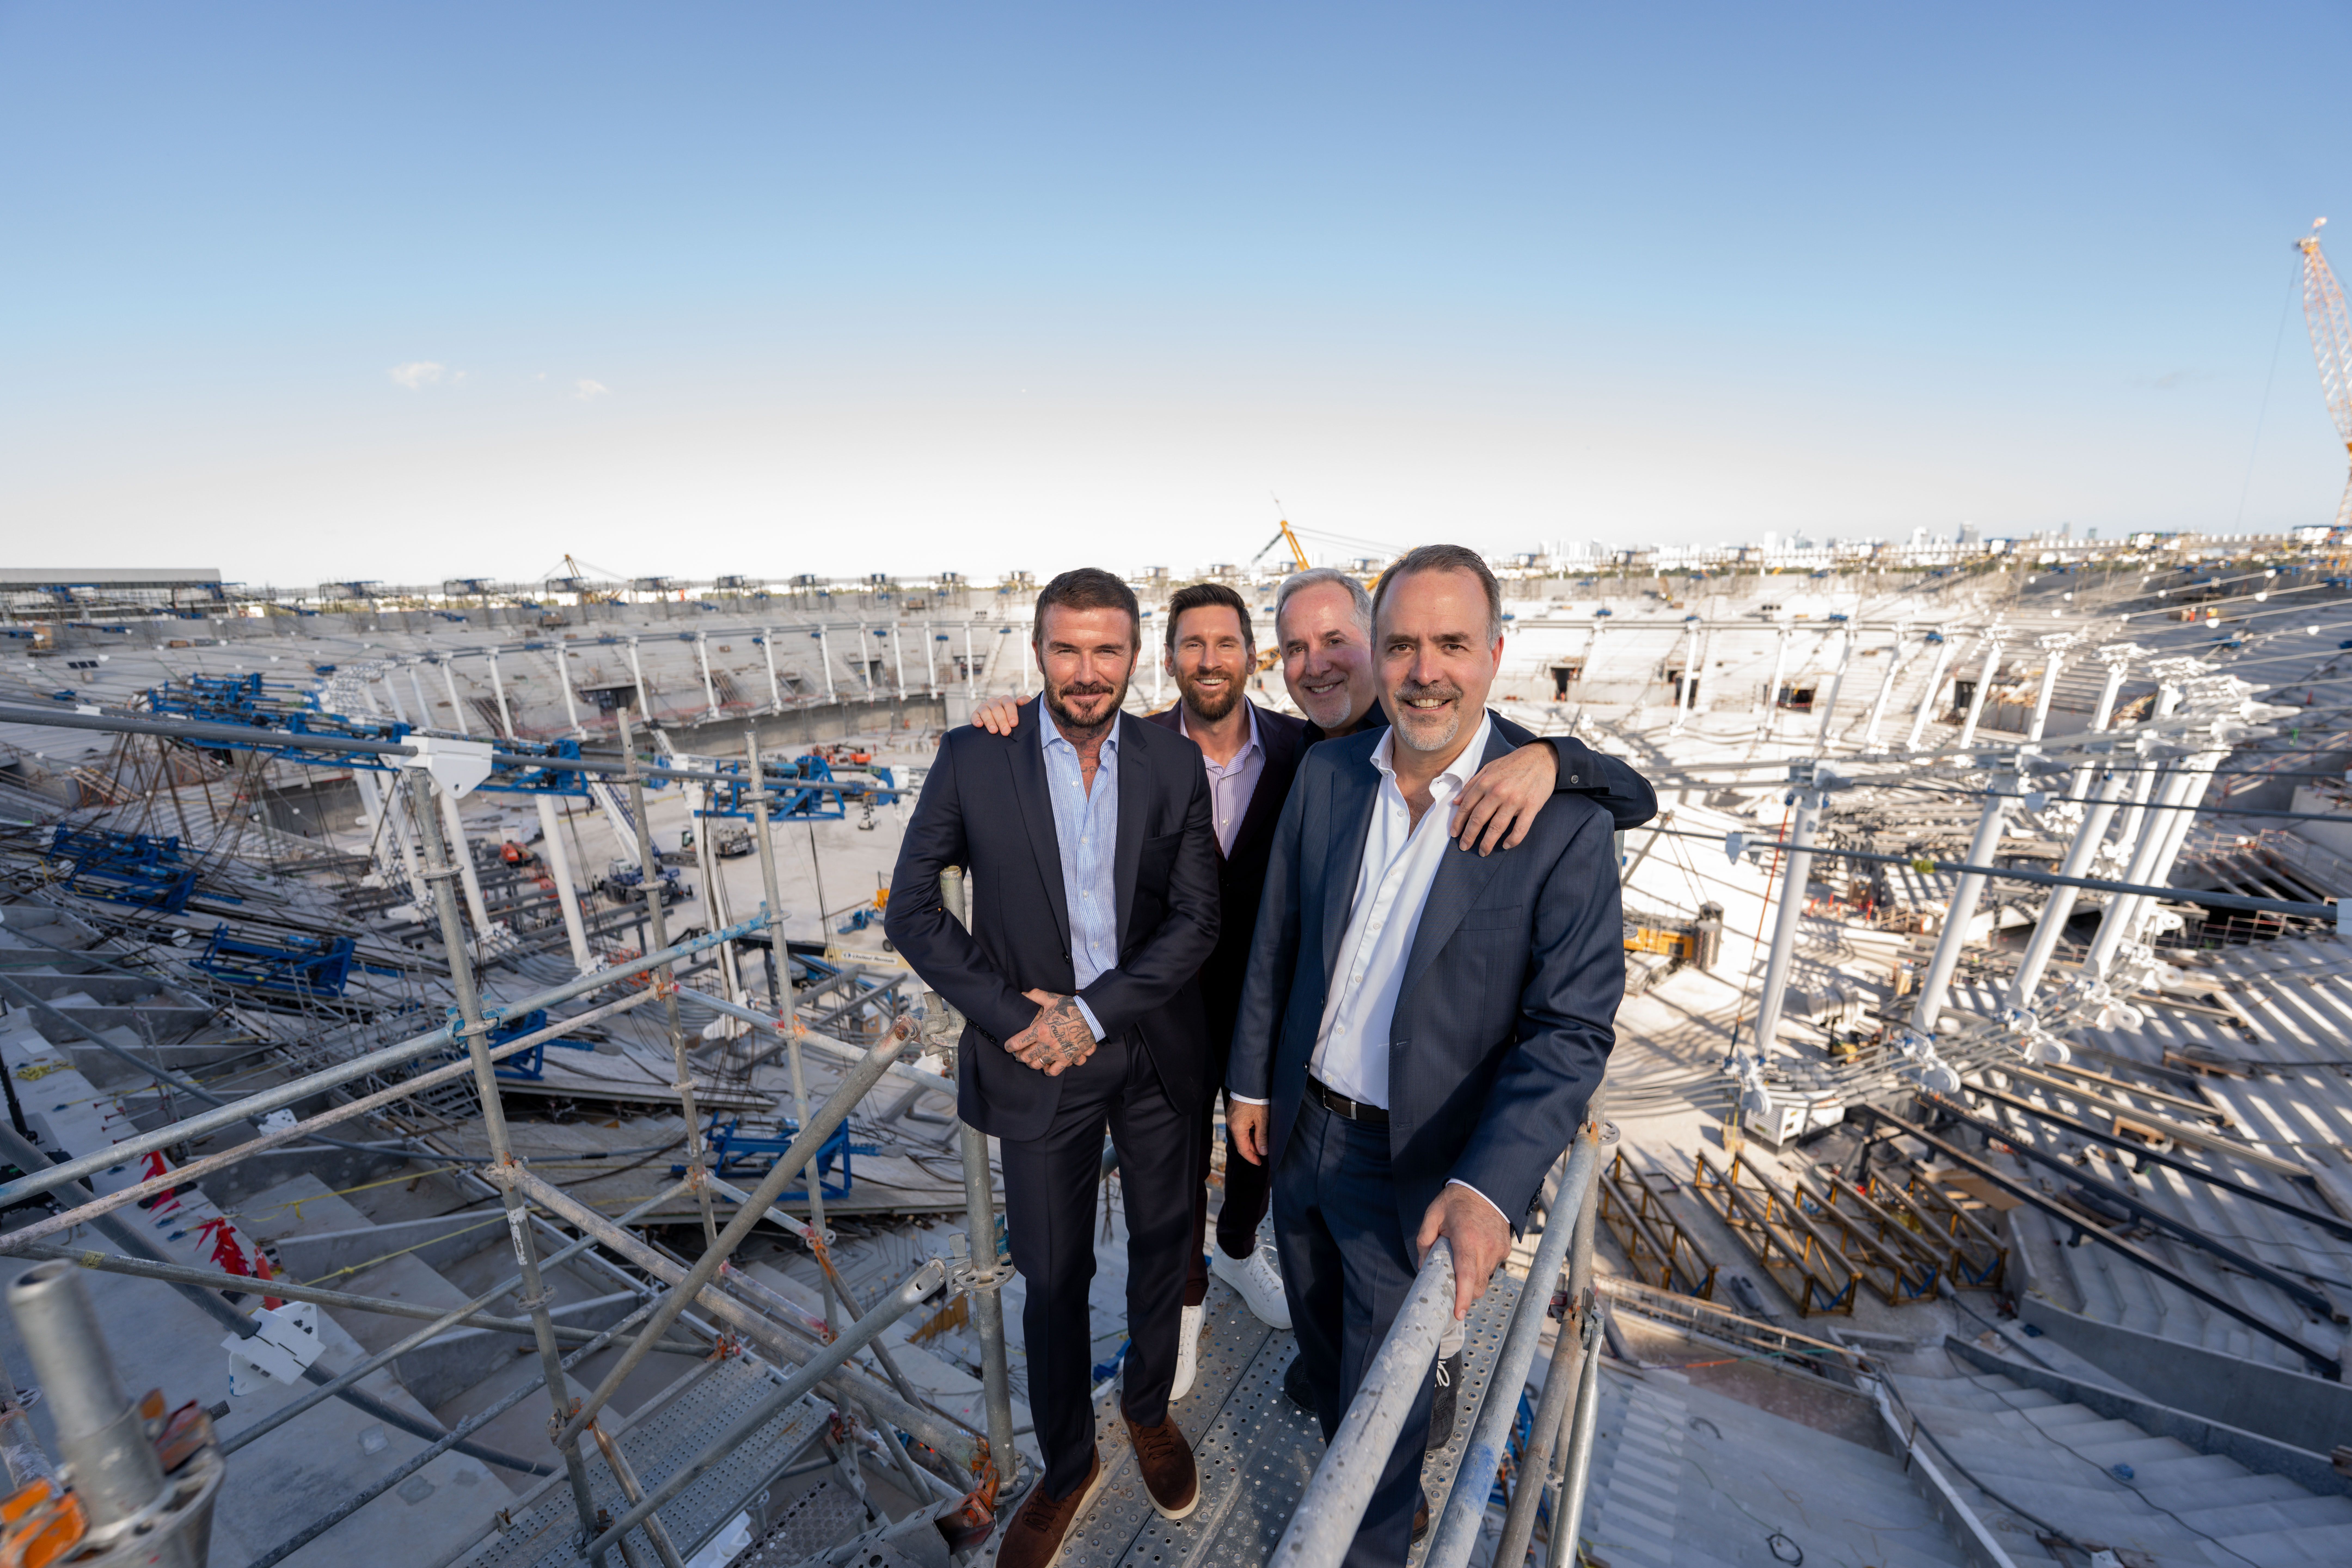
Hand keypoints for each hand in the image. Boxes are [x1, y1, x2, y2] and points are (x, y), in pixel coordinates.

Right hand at [971, 696, 1026, 735]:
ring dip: (990, 722)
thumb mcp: (1022, 709)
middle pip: (997, 709)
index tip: (1014, 724)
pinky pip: (974, 715)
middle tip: (1006, 731)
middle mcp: (994, 702)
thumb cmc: (1013, 717)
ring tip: (994, 731)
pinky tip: (979, 725)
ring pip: (986, 712)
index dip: (1011, 714)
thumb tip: (1020, 701)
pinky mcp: (976, 714)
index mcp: (1006, 700)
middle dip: (1002, 721)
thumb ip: (1026, 702)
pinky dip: (976, 720)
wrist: (1002, 723)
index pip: (1009, 704)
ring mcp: (984, 707)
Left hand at [1003, 993, 1098, 1074]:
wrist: (1092, 1016)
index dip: (1009, 1046)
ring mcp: (1057, 1053)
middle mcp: (1047, 1043)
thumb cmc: (1071, 1007)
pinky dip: (1048, 1070)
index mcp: (1040, 1029)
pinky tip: (1046, 1066)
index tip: (1008, 1046)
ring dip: (1031, 1063)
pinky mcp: (1068, 1058)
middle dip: (1019, 1056)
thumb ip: (1035, 996)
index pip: (1018, 1042)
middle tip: (1018, 1053)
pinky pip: (1054, 1071)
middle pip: (1025, 1056)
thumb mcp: (1052, 999)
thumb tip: (1022, 994)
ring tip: (1030, 1059)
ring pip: (1037, 1065)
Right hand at [1229, 1101, 1268, 1165]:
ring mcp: (1231, 1118)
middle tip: (1264, 1152)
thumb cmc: (1257, 1101)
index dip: (1251, 1158)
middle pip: (1241, 1142)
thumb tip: (1262, 1152)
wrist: (1250, 1084)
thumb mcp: (1262, 1120)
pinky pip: (1240, 1127)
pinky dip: (1248, 1132)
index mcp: (1237, 1128)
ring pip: (1241, 1135)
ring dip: (1251, 1140)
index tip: (1259, 1163)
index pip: (1243, 1149)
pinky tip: (1257, 1131)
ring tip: (1263, 1142)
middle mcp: (1231, 1124)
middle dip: (1252, 1149)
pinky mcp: (1233, 1113)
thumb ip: (1262, 1137)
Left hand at [1415, 1184, 1511, 1321]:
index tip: (1458, 1313)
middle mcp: (1486, 1247)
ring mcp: (1499, 1249)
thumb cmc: (1457, 1201)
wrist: (1486, 1187)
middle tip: (1451, 1286)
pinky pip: (1491, 1267)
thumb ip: (1425, 1241)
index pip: (1467, 1275)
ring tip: (1462, 1258)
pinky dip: (1481, 1267)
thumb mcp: (1433, 1215)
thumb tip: (1423, 1267)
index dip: (1463, 1297)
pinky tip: (1474, 1250)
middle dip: (1465, 1293)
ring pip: (1485, 1278)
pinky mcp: (1505, 1249)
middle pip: (1478, 1285)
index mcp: (1467, 1240)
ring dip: (1472, 1278)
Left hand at [1450, 741, 1555, 854]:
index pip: (1467, 807)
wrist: (1541, 757)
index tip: (1454, 834)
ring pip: (1497, 827)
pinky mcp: (1531, 806)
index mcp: (1486, 782)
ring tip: (1482, 851)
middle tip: (1464, 847)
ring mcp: (1515, 800)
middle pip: (1479, 819)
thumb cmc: (1513, 764)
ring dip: (1487, 842)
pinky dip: (1512, 840)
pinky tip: (1506, 845)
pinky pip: (1520, 828)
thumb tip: (1456, 802)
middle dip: (1469, 836)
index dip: (1458, 822)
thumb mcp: (1488, 768)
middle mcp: (1498, 792)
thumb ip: (1471, 785)